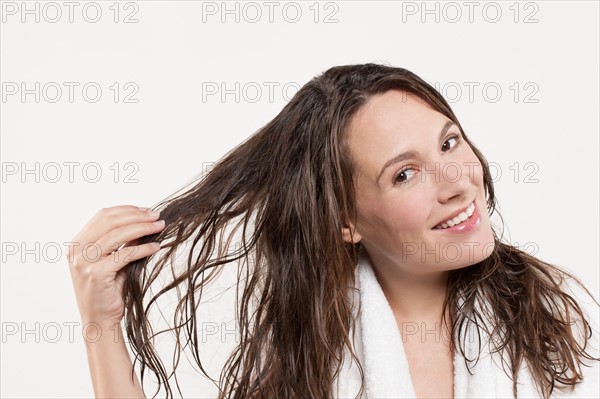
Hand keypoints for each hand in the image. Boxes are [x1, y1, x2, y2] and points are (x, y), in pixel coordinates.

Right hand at [67, 205, 164, 326]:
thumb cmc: (109, 290)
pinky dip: (143, 248)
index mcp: (77, 244)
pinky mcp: (96, 274)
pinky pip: (125, 254)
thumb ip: (123, 241)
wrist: (99, 321)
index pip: (103, 215)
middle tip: (157, 216)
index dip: (128, 210)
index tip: (148, 211)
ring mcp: (84, 262)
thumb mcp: (114, 260)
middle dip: (137, 216)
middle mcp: (77, 250)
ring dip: (143, 228)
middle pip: (110, 220)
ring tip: (160, 227)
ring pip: (118, 234)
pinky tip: (156, 247)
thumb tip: (145, 220)